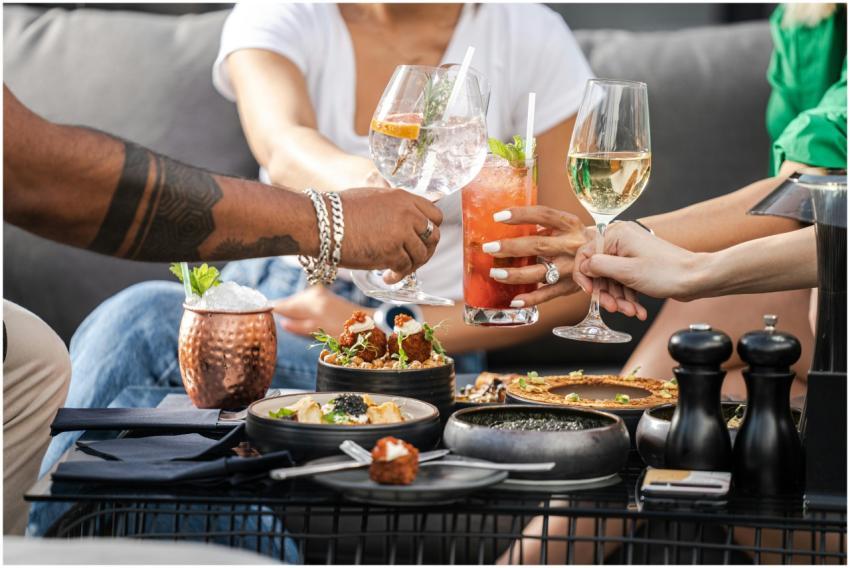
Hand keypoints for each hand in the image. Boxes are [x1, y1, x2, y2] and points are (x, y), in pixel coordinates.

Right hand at [273, 285, 366, 336]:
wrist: (367, 323)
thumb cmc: (345, 332)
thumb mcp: (321, 333)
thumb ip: (300, 327)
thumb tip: (282, 323)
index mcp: (311, 305)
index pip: (284, 305)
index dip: (272, 310)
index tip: (260, 314)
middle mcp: (314, 295)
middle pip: (290, 302)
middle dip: (282, 310)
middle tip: (274, 319)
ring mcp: (320, 292)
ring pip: (298, 300)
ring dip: (293, 308)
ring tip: (291, 321)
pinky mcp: (324, 293)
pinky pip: (306, 299)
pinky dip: (302, 306)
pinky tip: (304, 315)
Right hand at [338, 187, 441, 279]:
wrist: (321, 222)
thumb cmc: (339, 211)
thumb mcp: (373, 198)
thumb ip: (394, 207)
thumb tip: (406, 218)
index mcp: (404, 198)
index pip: (435, 216)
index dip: (430, 231)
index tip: (421, 240)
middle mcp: (408, 213)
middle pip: (433, 237)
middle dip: (425, 251)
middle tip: (413, 260)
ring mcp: (401, 233)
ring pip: (421, 255)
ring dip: (411, 266)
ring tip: (396, 271)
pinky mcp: (391, 252)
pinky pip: (405, 268)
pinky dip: (397, 276)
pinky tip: (387, 277)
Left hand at [483, 205, 590, 305]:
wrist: (609, 254)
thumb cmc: (577, 238)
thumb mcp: (565, 226)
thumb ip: (542, 227)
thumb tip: (507, 227)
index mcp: (570, 224)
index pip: (543, 215)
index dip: (520, 214)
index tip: (498, 216)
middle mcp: (572, 245)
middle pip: (538, 246)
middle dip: (511, 248)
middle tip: (489, 248)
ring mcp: (572, 267)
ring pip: (541, 272)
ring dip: (515, 275)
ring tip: (495, 274)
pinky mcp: (571, 286)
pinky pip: (548, 294)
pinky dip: (531, 299)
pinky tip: (514, 300)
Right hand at [574, 221, 702, 306]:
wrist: (696, 279)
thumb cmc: (667, 272)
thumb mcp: (626, 271)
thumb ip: (598, 266)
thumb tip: (583, 266)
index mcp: (616, 235)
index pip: (586, 254)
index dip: (585, 276)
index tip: (590, 292)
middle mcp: (621, 240)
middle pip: (600, 270)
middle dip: (607, 293)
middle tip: (613, 308)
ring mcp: (631, 252)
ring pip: (612, 279)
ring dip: (619, 299)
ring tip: (631, 312)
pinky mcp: (639, 264)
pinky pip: (624, 281)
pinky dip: (629, 296)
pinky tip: (638, 310)